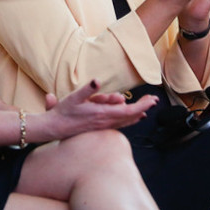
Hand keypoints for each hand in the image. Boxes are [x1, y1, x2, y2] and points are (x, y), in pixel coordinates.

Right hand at [42, 80, 157, 139]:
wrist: (55, 128)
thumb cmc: (64, 111)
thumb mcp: (74, 97)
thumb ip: (87, 89)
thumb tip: (97, 80)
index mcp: (102, 113)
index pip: (128, 110)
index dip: (142, 106)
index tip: (152, 100)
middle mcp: (106, 121)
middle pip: (131, 115)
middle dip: (143, 107)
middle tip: (154, 99)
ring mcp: (104, 126)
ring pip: (126, 121)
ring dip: (138, 113)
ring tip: (148, 106)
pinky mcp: (101, 127)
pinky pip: (120, 124)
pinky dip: (130, 119)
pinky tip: (135, 118)